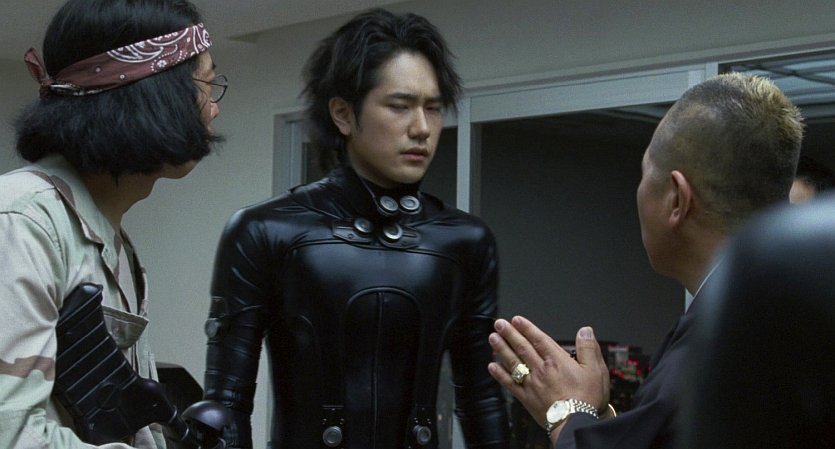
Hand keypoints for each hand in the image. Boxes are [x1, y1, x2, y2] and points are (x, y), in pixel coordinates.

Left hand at [487, 316, 609, 428]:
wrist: (575, 423)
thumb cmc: (587, 398)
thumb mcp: (596, 370)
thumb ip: (588, 348)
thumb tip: (585, 330)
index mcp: (557, 361)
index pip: (539, 339)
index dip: (527, 328)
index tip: (516, 319)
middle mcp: (541, 370)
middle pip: (522, 348)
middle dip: (509, 334)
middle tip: (498, 324)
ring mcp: (532, 384)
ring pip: (513, 362)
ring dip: (502, 349)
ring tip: (493, 338)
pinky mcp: (526, 398)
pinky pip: (509, 383)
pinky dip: (500, 374)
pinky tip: (492, 366)